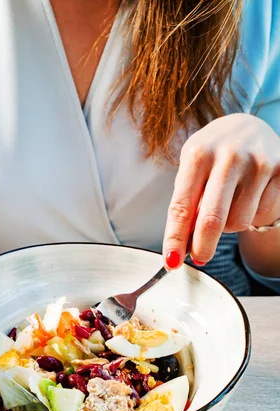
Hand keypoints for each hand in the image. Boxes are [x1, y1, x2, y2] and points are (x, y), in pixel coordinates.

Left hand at [163, 114, 279, 267]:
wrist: (250, 127)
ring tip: (226, 205)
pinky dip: (248, 214)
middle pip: (212, 220)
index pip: (182, 207)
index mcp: (198, 153)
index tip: (171, 262)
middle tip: (199, 258)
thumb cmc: (213, 154)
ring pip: (238, 222)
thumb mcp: (192, 169)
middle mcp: (229, 155)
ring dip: (227, 226)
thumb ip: (187, 203)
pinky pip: (259, 214)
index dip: (175, 239)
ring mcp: (258, 163)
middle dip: (202, 247)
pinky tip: (247, 196)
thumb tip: (183, 246)